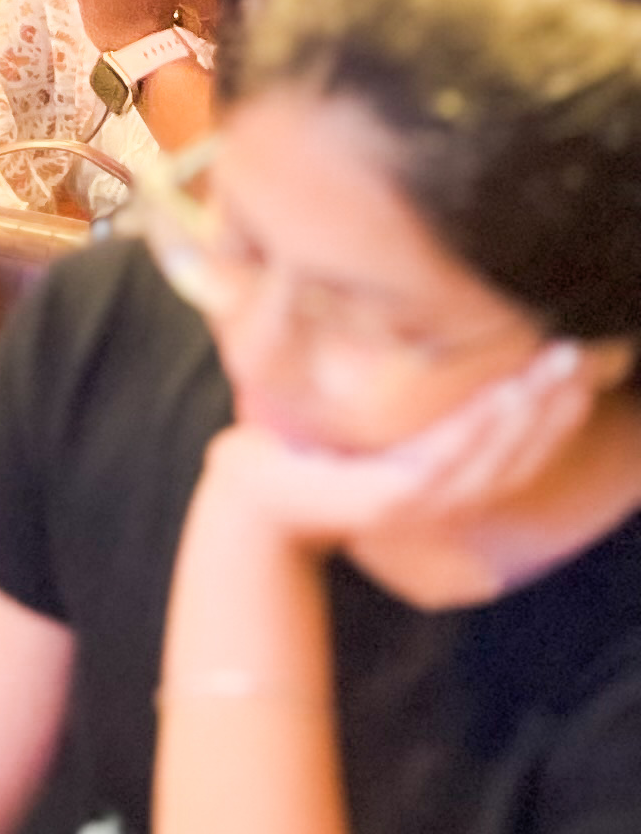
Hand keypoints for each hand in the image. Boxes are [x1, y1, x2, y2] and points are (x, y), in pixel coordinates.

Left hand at [194, 341, 595, 551]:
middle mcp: (442, 498)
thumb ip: (400, 399)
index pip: (521, 453)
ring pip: (491, 461)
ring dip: (526, 418)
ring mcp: (418, 504)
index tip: (582, 374)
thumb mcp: (364, 424)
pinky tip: (496, 405)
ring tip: (550, 377)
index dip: (556, 418)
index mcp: (444, 480)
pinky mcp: (385, 503)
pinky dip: (472, 436)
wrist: (251, 496)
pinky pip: (441, 464)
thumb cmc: (304, 451)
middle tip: (579, 362)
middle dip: (554, 409)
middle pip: (519, 455)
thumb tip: (416, 329)